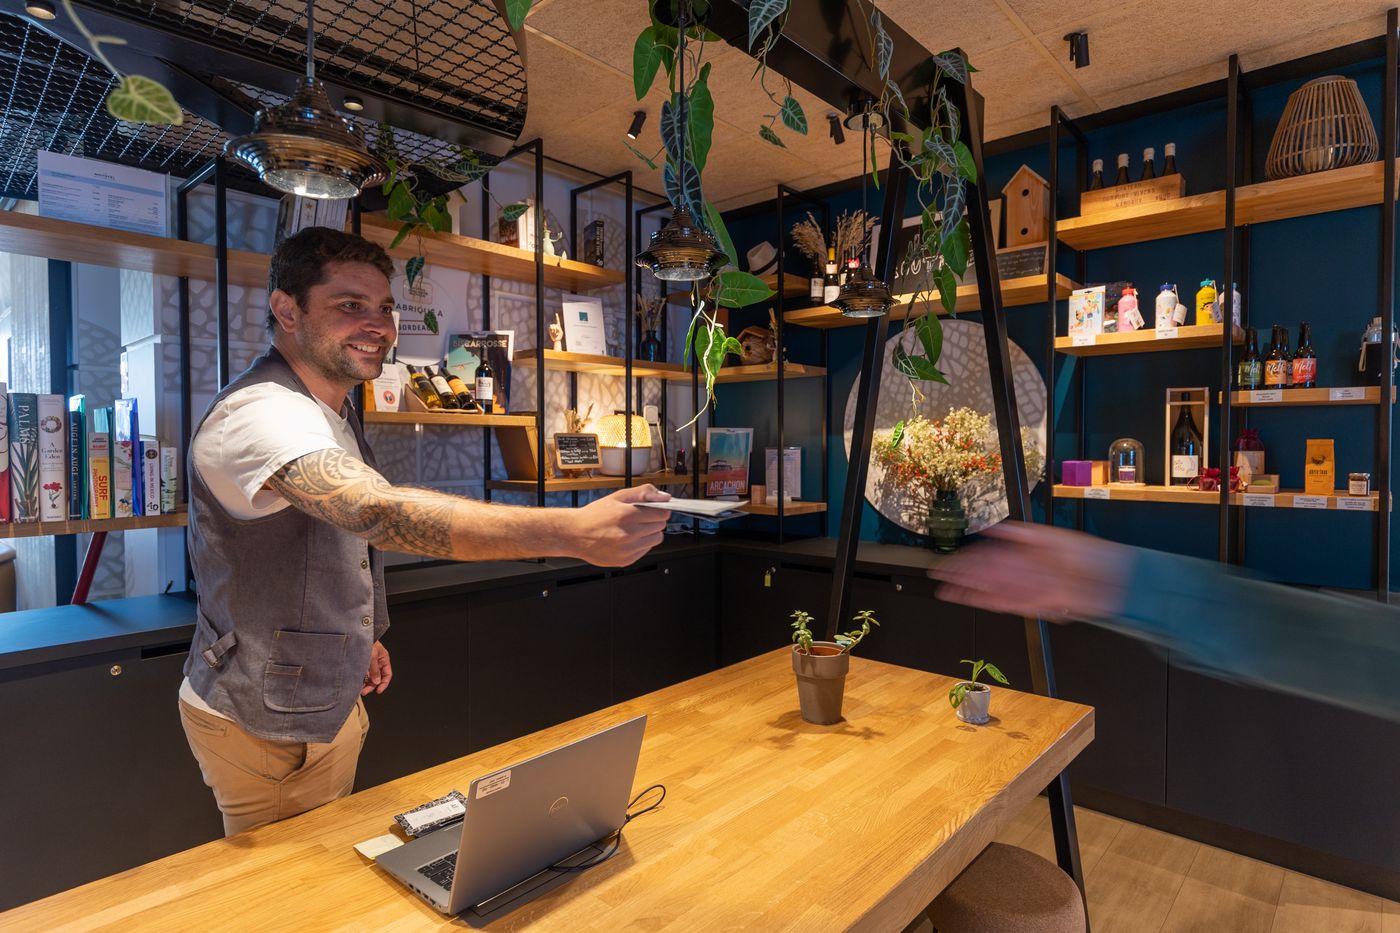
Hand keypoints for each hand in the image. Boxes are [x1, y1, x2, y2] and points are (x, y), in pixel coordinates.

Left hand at [361, 640, 391, 695]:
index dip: (384, 683)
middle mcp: (378, 662)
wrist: (356, 635)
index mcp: (384, 659)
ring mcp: (370, 664)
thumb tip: (376, 681)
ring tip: (360, 689)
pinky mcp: (362, 664)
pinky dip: (361, 679)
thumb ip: (374, 670)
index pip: (387, 674)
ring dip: (366, 684)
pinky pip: (363, 674)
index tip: (379, 690)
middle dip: (372, 685)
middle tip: (365, 691)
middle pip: (378, 678)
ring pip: (370, 677)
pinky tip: (358, 683)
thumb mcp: (372, 656)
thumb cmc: (366, 642)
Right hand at [567, 484, 671, 566]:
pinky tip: (627, 539)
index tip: (655, 509)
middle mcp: (629, 534)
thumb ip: (643, 493)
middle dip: (654, 520)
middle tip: (639, 518)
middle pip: (660, 527)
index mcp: (627, 516)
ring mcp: (628, 549)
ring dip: (649, 533)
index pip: (662, 514)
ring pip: (656, 540)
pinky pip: (646, 550)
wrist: (575, 534)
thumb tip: (663, 496)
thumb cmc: (594, 516)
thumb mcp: (618, 497)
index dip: (660, 510)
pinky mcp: (626, 560)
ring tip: (633, 529)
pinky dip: (641, 544)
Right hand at [929, 521, 1133, 621]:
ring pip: (993, 591)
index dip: (967, 559)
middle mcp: (1023, 571)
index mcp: (1024, 553)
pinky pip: (1009, 604)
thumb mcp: (1050, 536)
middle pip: (986, 574)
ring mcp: (1028, 588)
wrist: (1112, 578)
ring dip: (971, 591)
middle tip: (940, 577)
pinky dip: (992, 602)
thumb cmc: (1087, 553)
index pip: (988, 556)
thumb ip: (1018, 534)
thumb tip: (991, 530)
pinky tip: (976, 600)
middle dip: (963, 575)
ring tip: (949, 592)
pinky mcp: (1037, 604)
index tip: (949, 562)